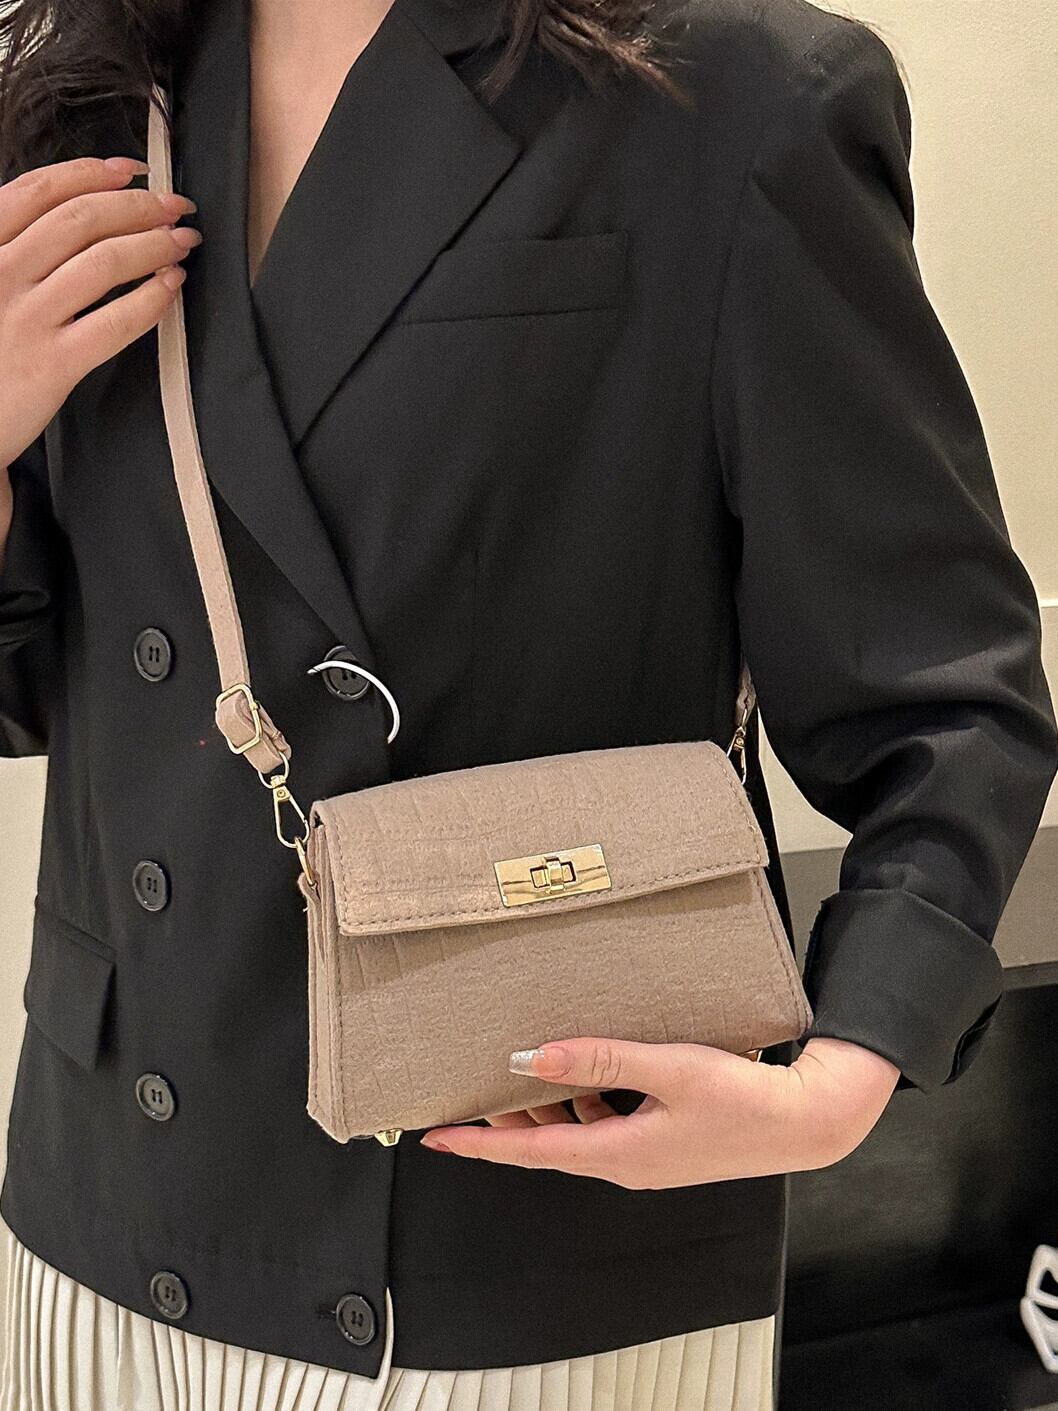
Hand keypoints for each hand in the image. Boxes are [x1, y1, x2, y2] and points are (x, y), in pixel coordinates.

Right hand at [0, 153, 199, 469]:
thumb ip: (13, 246)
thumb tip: (74, 210)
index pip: (39, 191)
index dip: (91, 173)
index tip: (131, 170)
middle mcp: (0, 274)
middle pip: (81, 220)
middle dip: (138, 206)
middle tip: (175, 206)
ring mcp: (27, 319)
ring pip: (104, 263)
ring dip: (154, 244)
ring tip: (183, 241)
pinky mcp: (54, 364)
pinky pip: (115, 323)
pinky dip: (152, 298)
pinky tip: (172, 286)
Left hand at [419, 1036, 901, 1187]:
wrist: (802, 1121)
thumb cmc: (743, 1101)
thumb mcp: (668, 1070)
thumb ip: (600, 1060)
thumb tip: (536, 1058)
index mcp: (619, 1154)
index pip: (531, 1153)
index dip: (481, 1145)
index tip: (438, 1138)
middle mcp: (626, 1162)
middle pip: (548, 1144)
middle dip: (506, 1124)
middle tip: (470, 1095)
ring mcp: (646, 1155)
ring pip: (576, 1133)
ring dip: (545, 1110)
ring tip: (519, 1075)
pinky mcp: (663, 1143)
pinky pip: (605, 1125)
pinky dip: (583, 1102)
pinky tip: (585, 1072)